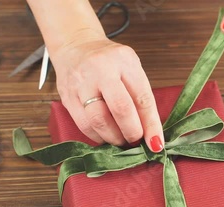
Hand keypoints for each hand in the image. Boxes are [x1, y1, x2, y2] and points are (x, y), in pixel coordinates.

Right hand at [49, 36, 163, 151]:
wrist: (75, 46)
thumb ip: (140, 97)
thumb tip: (151, 133)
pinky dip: (98, 136)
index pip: (142, 98)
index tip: (156, 143)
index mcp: (124, 61)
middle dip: (132, 132)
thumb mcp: (131, 69)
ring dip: (114, 137)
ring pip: (99, 121)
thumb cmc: (109, 61)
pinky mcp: (67, 97)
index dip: (151, 125)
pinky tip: (105, 136)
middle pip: (121, 109)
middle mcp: (101, 70)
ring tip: (121, 140)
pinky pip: (83, 125)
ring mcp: (81, 83)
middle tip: (136, 140)